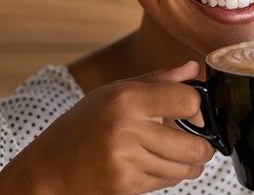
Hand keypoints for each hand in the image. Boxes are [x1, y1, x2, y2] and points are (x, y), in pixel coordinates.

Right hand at [0, 61, 214, 194]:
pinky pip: (167, 183)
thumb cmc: (84, 124)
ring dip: (189, 164)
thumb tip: (193, 69)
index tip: (192, 112)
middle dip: (203, 145)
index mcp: (126, 98)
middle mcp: (127, 129)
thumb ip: (158, 81)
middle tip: (198, 140)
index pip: (188, 101)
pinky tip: (154, 164)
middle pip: (194, 144)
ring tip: (177, 153)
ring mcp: (126, 161)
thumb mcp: (115, 92)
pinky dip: (168, 175)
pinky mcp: (126, 186)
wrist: (50, 165)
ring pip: (184, 168)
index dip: (198, 108)